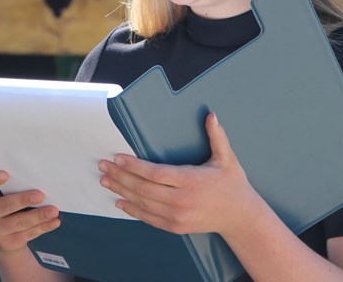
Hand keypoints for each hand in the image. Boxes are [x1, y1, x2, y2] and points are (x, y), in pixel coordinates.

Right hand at [0, 170, 60, 256]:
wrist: (2, 236)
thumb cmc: (5, 203)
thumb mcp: (2, 194)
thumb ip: (11, 184)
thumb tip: (35, 172)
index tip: (5, 174)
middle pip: (4, 206)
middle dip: (23, 200)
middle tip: (40, 195)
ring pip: (19, 222)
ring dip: (38, 216)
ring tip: (54, 210)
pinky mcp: (9, 243)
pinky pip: (28, 234)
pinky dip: (43, 227)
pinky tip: (54, 221)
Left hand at [98, 112, 265, 236]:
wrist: (239, 217)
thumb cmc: (232, 184)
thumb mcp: (228, 159)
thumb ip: (217, 136)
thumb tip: (211, 115)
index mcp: (190, 181)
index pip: (155, 173)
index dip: (134, 166)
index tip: (117, 158)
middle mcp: (181, 200)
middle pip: (143, 188)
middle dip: (120, 176)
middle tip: (103, 166)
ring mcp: (177, 216)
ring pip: (142, 203)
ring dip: (121, 191)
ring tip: (105, 180)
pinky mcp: (175, 226)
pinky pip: (148, 218)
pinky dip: (132, 210)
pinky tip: (120, 201)